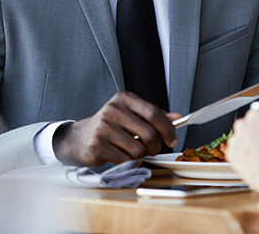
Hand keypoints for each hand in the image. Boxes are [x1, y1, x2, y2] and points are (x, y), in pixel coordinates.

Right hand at [52, 91, 180, 166]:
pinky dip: (127, 161)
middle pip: (149, 133)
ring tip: (131, 150)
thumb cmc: (111, 125)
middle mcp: (114, 109)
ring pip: (138, 149)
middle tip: (152, 150)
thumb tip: (178, 118)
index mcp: (125, 99)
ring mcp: (104, 126)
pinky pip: (124, 159)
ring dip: (139, 155)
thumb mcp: (132, 115)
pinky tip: (120, 154)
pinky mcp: (97, 144)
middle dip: (155, 146)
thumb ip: (154, 116)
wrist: (80, 137)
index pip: (154, 113)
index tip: (172, 139)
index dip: (167, 128)